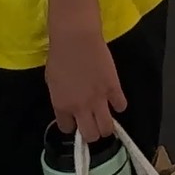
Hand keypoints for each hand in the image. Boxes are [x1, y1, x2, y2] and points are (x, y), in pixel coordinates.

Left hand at [46, 27, 127, 142]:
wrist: (76, 39)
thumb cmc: (59, 56)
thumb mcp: (52, 82)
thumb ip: (61, 99)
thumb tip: (69, 106)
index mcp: (62, 106)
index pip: (67, 129)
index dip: (72, 125)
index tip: (75, 119)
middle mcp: (80, 108)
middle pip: (90, 135)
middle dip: (91, 133)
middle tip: (92, 122)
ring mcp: (99, 100)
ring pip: (107, 128)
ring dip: (106, 126)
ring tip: (105, 117)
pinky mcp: (114, 88)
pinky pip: (121, 106)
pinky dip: (119, 105)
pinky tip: (115, 99)